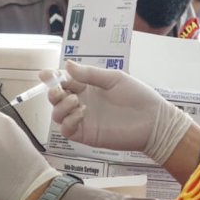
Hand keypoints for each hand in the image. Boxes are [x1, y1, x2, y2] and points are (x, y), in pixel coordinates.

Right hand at [44, 61, 192, 164]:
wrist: (154, 121)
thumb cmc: (138, 96)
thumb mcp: (114, 79)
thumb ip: (90, 74)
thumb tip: (67, 65)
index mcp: (88, 87)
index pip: (64, 81)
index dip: (52, 77)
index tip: (46, 74)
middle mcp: (82, 102)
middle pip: (56, 98)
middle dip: (52, 92)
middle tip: (60, 90)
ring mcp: (83, 119)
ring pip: (57, 115)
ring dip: (61, 106)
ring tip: (76, 101)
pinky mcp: (86, 135)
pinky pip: (67, 130)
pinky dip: (68, 120)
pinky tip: (81, 114)